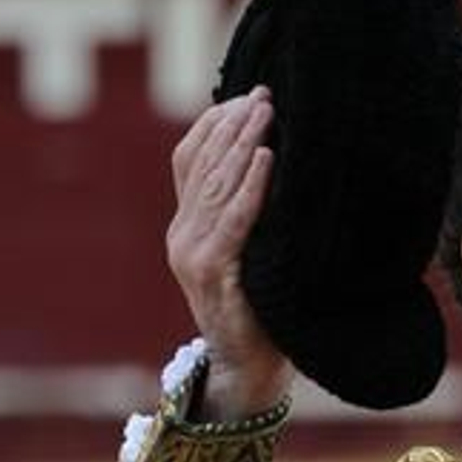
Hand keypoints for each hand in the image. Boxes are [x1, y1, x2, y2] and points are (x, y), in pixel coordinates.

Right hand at [166, 86, 293, 420]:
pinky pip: (234, 221)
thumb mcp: (251, 253)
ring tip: (266, 110)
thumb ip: (249, 216)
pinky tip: (266, 158)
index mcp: (187, 228)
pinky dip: (251, 187)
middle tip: (264, 93)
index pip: (189, 161)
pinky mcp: (213, 275)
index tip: (245, 95)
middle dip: (233, 124)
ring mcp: (193, 256)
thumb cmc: (262, 308)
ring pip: (216, 186)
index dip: (214, 125)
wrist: (248, 369)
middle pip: (203, 165)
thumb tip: (278, 162)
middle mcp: (182, 236)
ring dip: (242, 143)